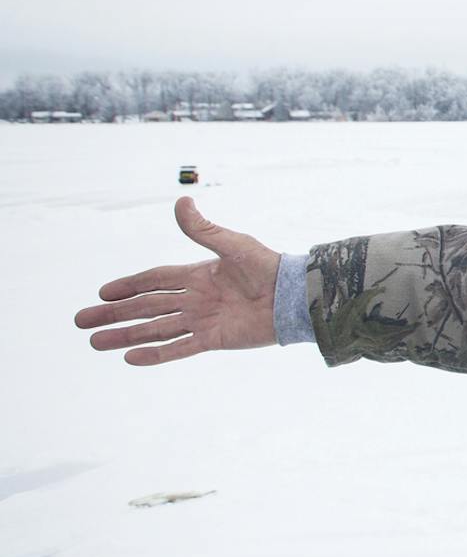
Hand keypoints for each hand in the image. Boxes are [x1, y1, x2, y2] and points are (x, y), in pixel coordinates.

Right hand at [77, 197, 280, 364]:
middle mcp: (195, 299)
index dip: (128, 286)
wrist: (295, 296)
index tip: (102, 292)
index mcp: (198, 275)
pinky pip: (179, 348)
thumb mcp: (233, 244)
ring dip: (125, 335)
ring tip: (95, 342)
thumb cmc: (269, 266)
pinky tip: (129, 358)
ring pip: (155, 329)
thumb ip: (203, 229)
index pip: (154, 281)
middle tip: (81, 320)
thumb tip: (182, 199)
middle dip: (114, 313)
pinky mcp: (214, 339)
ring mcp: (203, 320)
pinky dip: (155, 354)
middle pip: (146, 307)